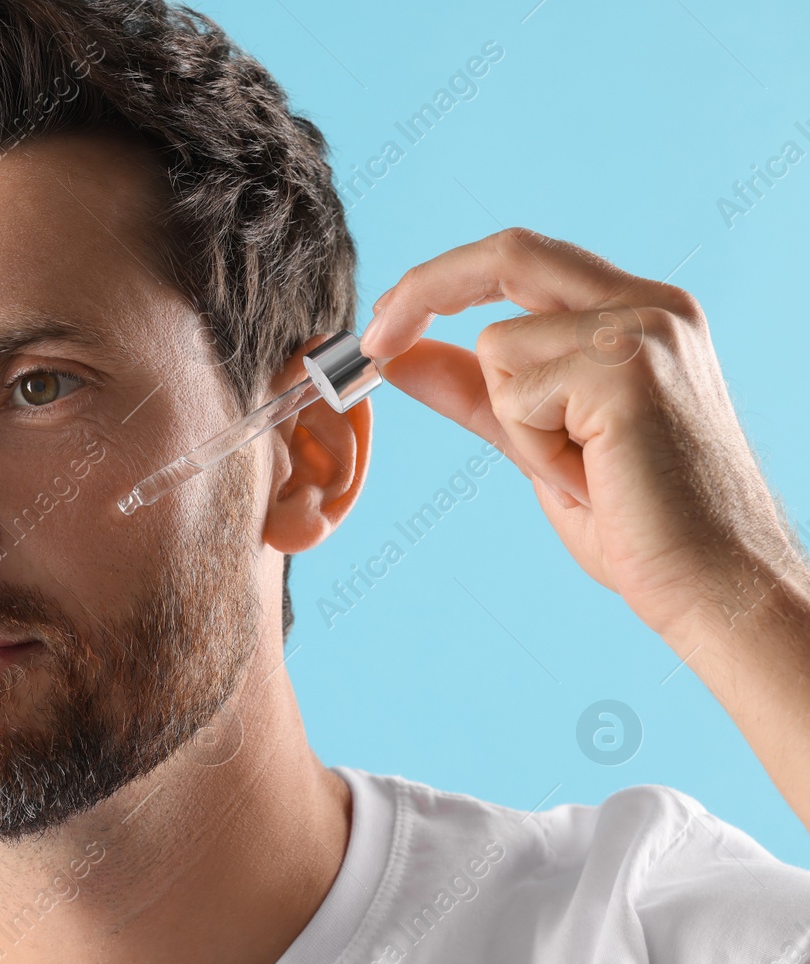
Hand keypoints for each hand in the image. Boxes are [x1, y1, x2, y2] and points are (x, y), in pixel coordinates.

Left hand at [360, 227, 803, 644]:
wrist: (713, 584)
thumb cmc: (639, 523)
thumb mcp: (539, 441)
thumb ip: (476, 391)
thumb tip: (400, 356)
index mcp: (640, 312)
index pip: (523, 260)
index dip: (442, 281)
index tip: (384, 325)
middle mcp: (651, 304)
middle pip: (508, 253)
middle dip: (422, 289)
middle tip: (374, 344)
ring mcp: (644, 330)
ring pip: (499, 346)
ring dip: (516, 425)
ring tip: (583, 472)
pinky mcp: (626, 370)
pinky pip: (514, 394)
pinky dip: (533, 450)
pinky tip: (593, 479)